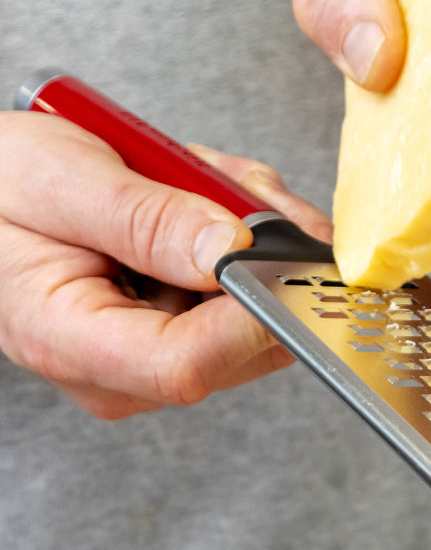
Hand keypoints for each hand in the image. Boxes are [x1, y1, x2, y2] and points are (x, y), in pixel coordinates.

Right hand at [0, 111, 331, 419]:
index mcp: (72, 342)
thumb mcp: (59, 181)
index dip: (251, 316)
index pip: (186, 365)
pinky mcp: (187, 328)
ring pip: (264, 305)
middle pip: (245, 338)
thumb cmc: (4, 187)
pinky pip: (254, 287)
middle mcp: (125, 367)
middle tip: (230, 182)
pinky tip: (208, 197)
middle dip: (262, 248)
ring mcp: (162, 350)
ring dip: (257, 230)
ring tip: (202, 181)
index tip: (283, 254)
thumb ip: (143, 219)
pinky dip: (250, 232)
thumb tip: (229, 249)